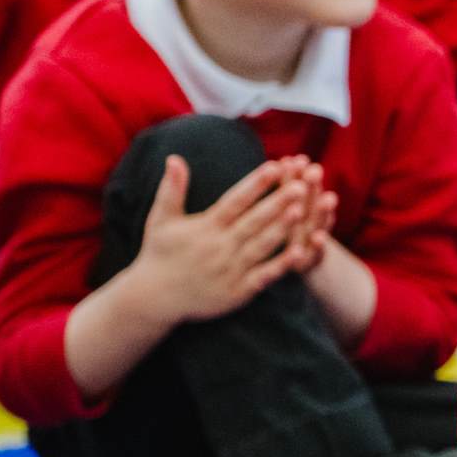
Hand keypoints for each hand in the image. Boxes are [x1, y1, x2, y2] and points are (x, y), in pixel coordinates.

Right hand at [131, 156, 313, 326]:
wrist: (154, 299)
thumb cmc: (159, 254)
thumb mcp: (161, 220)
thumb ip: (172, 190)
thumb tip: (174, 158)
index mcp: (205, 227)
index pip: (235, 201)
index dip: (256, 184)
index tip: (275, 166)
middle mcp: (219, 247)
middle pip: (254, 221)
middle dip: (277, 202)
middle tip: (301, 185)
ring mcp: (230, 270)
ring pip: (262, 246)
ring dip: (282, 228)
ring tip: (302, 210)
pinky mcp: (237, 291)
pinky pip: (263, 276)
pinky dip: (281, 265)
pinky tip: (300, 252)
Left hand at [275, 155, 338, 271]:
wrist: (308, 272)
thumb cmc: (291, 241)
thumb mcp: (287, 217)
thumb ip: (287, 194)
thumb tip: (281, 159)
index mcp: (297, 212)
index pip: (295, 191)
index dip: (295, 176)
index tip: (293, 159)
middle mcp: (307, 225)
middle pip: (310, 204)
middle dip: (313, 188)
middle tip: (315, 170)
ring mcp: (312, 244)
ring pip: (317, 226)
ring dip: (322, 213)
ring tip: (328, 199)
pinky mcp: (311, 264)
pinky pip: (315, 255)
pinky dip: (319, 247)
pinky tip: (320, 238)